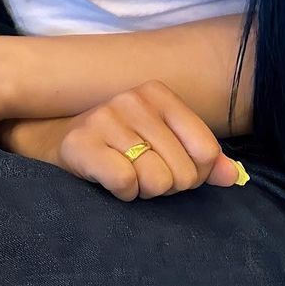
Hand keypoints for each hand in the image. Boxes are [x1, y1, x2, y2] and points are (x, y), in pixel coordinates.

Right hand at [0, 80, 247, 200]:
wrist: (50, 138)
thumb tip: (234, 176)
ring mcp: (106, 117)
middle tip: (140, 173)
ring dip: (142, 190)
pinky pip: (126, 184)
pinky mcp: (81, 143)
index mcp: (158, 92)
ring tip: (123, 174)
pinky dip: (121, 193)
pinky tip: (107, 179)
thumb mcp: (161, 141)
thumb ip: (201, 158)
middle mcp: (133, 98)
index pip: (206, 151)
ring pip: (156, 181)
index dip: (194, 174)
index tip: (170, 168)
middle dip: (166, 186)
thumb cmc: (116, 144)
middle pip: (183, 173)